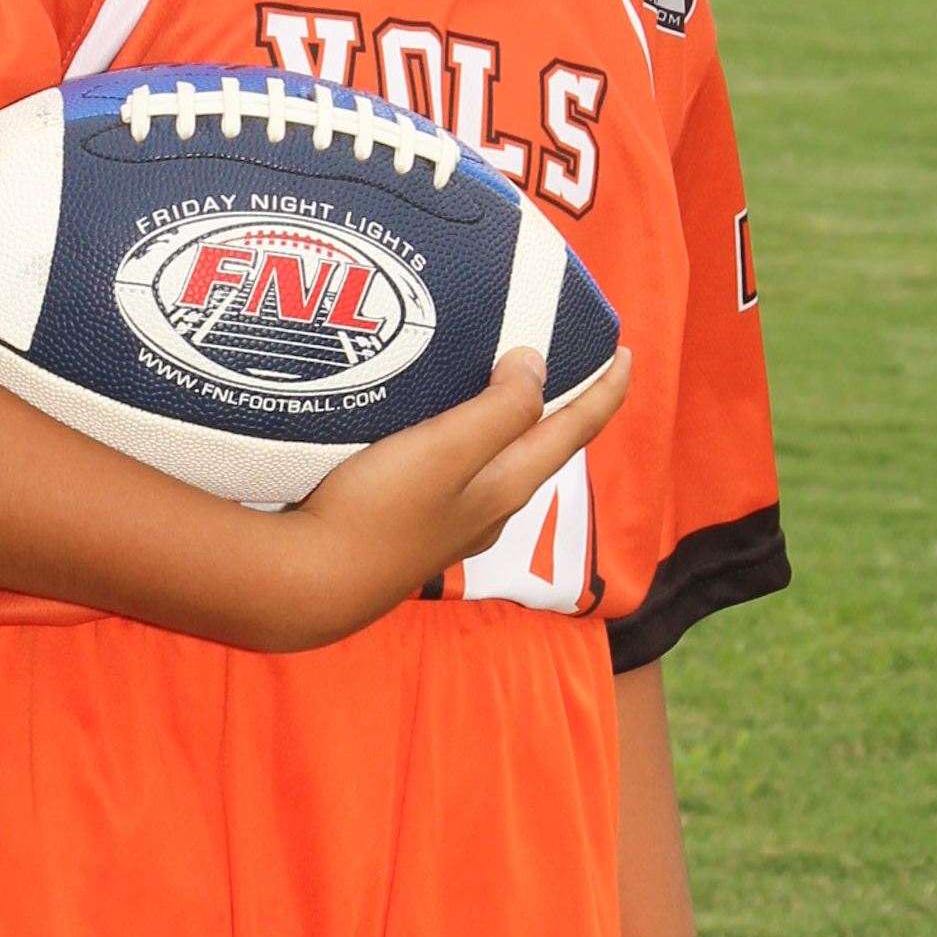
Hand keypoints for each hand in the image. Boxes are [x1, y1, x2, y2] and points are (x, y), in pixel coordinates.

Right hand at [270, 345, 631, 650]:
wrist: (310, 582)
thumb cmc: (379, 512)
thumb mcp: (448, 450)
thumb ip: (500, 409)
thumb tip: (536, 366)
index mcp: (508, 486)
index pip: (573, 431)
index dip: (604, 391)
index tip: (625, 354)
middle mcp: (490, 510)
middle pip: (541, 450)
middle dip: (561, 406)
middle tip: (566, 360)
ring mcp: (451, 525)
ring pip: (500, 464)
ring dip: (511, 422)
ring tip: (500, 382)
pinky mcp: (413, 527)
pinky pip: (458, 474)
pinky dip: (467, 440)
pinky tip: (436, 429)